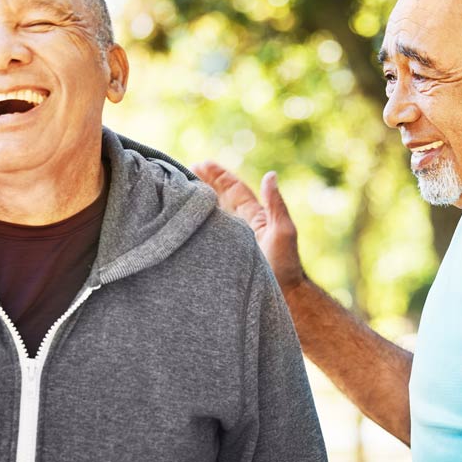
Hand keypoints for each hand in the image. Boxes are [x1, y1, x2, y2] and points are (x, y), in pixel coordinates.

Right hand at [192, 161, 305, 292]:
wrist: (280, 298)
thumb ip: (275, 204)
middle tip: (182, 172)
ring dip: (196, 204)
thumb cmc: (284, 266)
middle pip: (219, 200)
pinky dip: (193, 226)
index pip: (234, 190)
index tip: (201, 164)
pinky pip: (204, 237)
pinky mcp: (220, 257)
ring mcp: (230, 242)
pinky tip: (180, 222)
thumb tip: (270, 175)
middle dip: (203, 184)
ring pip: (211, 217)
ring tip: (177, 191)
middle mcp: (240, 227)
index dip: (219, 176)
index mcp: (255, 218)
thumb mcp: (283, 231)